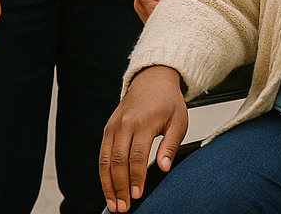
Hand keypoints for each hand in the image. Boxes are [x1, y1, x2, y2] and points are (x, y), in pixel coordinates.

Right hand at [99, 65, 188, 212]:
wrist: (153, 79)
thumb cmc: (167, 101)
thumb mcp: (179, 120)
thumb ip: (171, 145)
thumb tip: (164, 168)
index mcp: (144, 121)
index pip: (137, 155)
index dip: (135, 177)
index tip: (137, 195)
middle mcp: (125, 123)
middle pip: (117, 160)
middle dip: (119, 186)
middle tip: (123, 207)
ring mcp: (114, 125)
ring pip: (105, 159)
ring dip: (107, 184)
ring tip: (113, 204)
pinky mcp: (108, 127)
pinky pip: (101, 153)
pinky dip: (102, 173)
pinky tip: (108, 187)